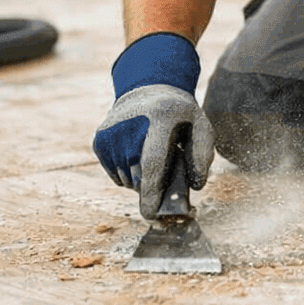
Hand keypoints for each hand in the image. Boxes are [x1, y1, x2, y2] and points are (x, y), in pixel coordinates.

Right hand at [92, 33, 214, 219]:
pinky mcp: (99, 139)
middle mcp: (129, 124)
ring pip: (126, 179)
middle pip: (138, 175)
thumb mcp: (201, 126)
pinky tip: (137, 154)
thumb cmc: (179, 116)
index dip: (151, 191)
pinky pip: (115, 175)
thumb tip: (196, 185)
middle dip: (153, 188)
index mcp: (159, 117)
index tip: (151, 214)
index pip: (152, 162)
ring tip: (153, 158)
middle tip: (167, 175)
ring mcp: (111, 132)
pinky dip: (128, 174)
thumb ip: (203, 154)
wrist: (147, 91)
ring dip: (141, 181)